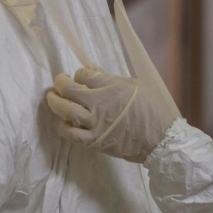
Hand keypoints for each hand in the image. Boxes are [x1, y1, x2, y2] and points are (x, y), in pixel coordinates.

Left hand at [45, 67, 177, 163]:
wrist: (159, 138)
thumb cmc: (150, 109)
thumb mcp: (134, 86)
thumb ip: (111, 79)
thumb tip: (93, 71)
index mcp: (111, 86)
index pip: (83, 74)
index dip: (80, 74)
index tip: (81, 77)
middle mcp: (99, 103)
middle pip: (69, 89)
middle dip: (60, 83)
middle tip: (58, 82)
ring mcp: (95, 123)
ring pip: (65, 110)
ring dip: (55, 102)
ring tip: (53, 98)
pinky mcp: (94, 141)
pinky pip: (71, 133)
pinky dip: (63, 127)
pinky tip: (63, 122)